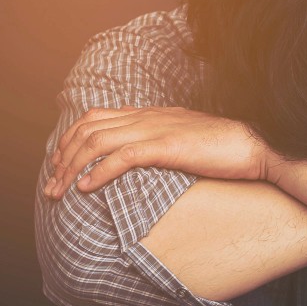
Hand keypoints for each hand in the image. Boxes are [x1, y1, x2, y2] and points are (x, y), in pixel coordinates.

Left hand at [44, 106, 278, 199]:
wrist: (254, 148)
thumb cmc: (225, 149)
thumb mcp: (186, 140)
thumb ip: (162, 142)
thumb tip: (142, 158)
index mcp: (151, 114)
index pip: (97, 117)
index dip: (71, 139)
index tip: (60, 165)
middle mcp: (148, 117)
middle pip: (89, 129)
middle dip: (63, 157)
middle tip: (52, 185)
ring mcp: (157, 130)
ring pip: (98, 142)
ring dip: (72, 167)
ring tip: (60, 191)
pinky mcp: (167, 147)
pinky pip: (122, 156)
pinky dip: (98, 171)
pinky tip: (86, 188)